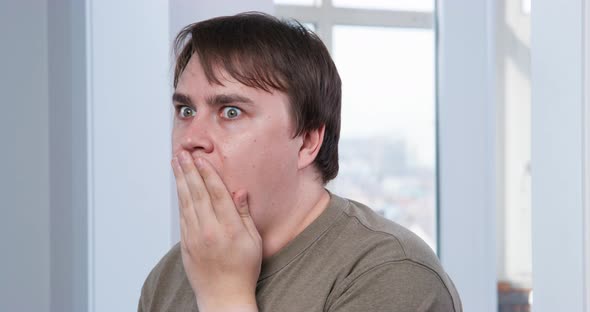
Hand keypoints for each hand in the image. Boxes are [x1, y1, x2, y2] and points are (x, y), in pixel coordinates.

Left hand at [172, 151, 261, 311]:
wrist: (223, 297)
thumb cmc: (243, 270)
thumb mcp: (253, 242)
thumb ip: (244, 215)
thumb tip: (239, 192)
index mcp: (230, 228)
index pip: (217, 194)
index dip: (208, 174)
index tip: (201, 158)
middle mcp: (210, 230)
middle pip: (198, 193)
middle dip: (189, 171)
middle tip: (182, 153)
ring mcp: (195, 237)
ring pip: (186, 202)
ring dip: (181, 180)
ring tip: (176, 164)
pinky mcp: (186, 244)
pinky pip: (182, 215)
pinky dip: (180, 198)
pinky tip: (179, 187)